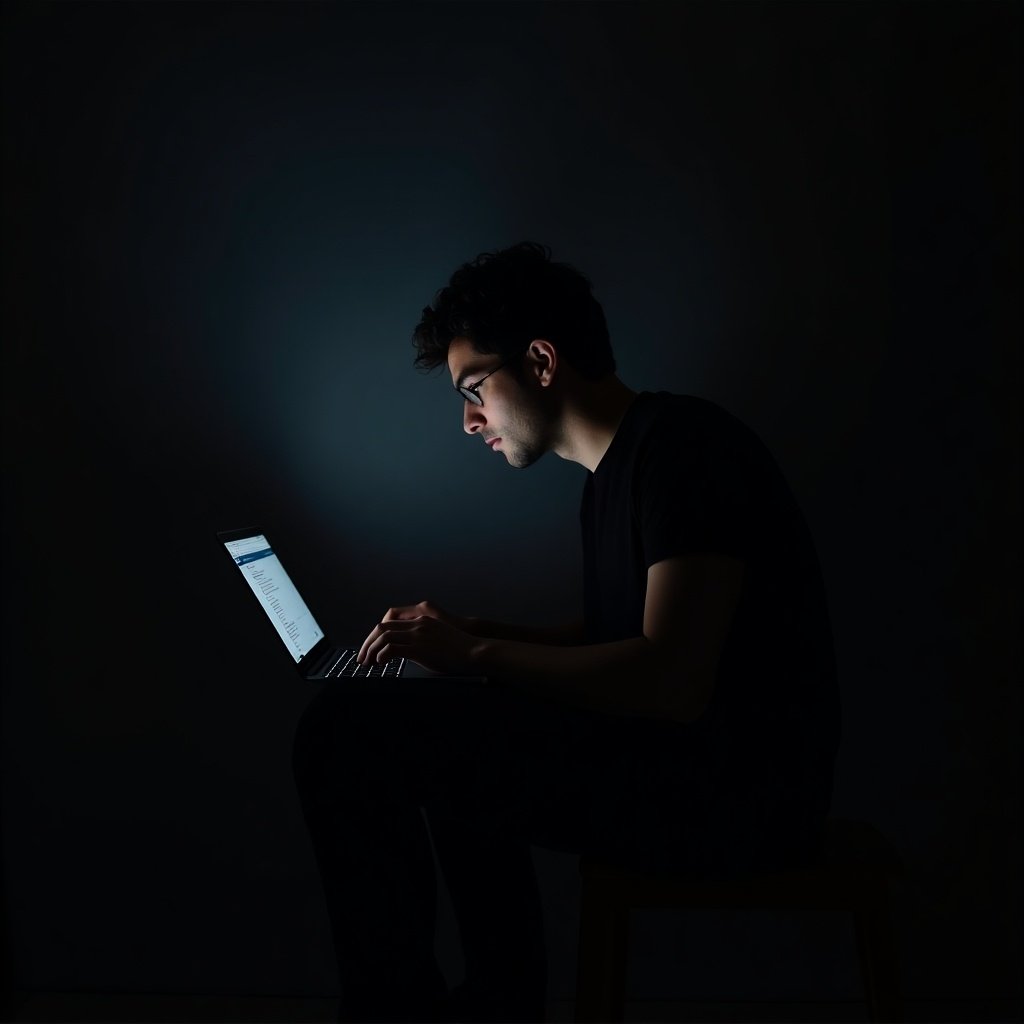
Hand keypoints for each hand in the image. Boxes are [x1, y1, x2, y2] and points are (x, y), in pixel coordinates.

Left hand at [358, 603, 480, 674]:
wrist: (474, 652)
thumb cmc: (460, 650)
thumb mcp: (438, 638)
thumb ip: (422, 640)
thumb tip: (407, 653)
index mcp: (421, 619)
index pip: (389, 622)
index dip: (376, 636)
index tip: (371, 649)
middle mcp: (417, 623)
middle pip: (382, 628)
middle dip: (368, 643)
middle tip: (362, 658)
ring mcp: (418, 634)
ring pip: (384, 637)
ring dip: (371, 650)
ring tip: (367, 663)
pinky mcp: (419, 647)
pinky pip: (392, 648)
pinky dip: (382, 655)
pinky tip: (380, 663)